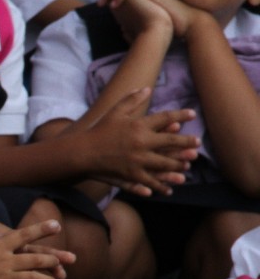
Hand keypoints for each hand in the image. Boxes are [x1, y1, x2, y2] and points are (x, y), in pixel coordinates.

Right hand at [83, 87, 199, 194]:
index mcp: (138, 125)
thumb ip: (131, 100)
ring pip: (165, 164)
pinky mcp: (131, 175)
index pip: (165, 118)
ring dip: (178, 166)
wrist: (81, 153)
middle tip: (197, 144)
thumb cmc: (98, 131)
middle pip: (170, 142)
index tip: (192, 114)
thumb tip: (147, 89)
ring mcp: (137, 161)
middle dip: (186, 143)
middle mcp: (141, 143)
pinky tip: (168, 189)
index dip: (180, 115)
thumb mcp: (114, 112)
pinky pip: (150, 181)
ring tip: (187, 167)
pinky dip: (160, 186)